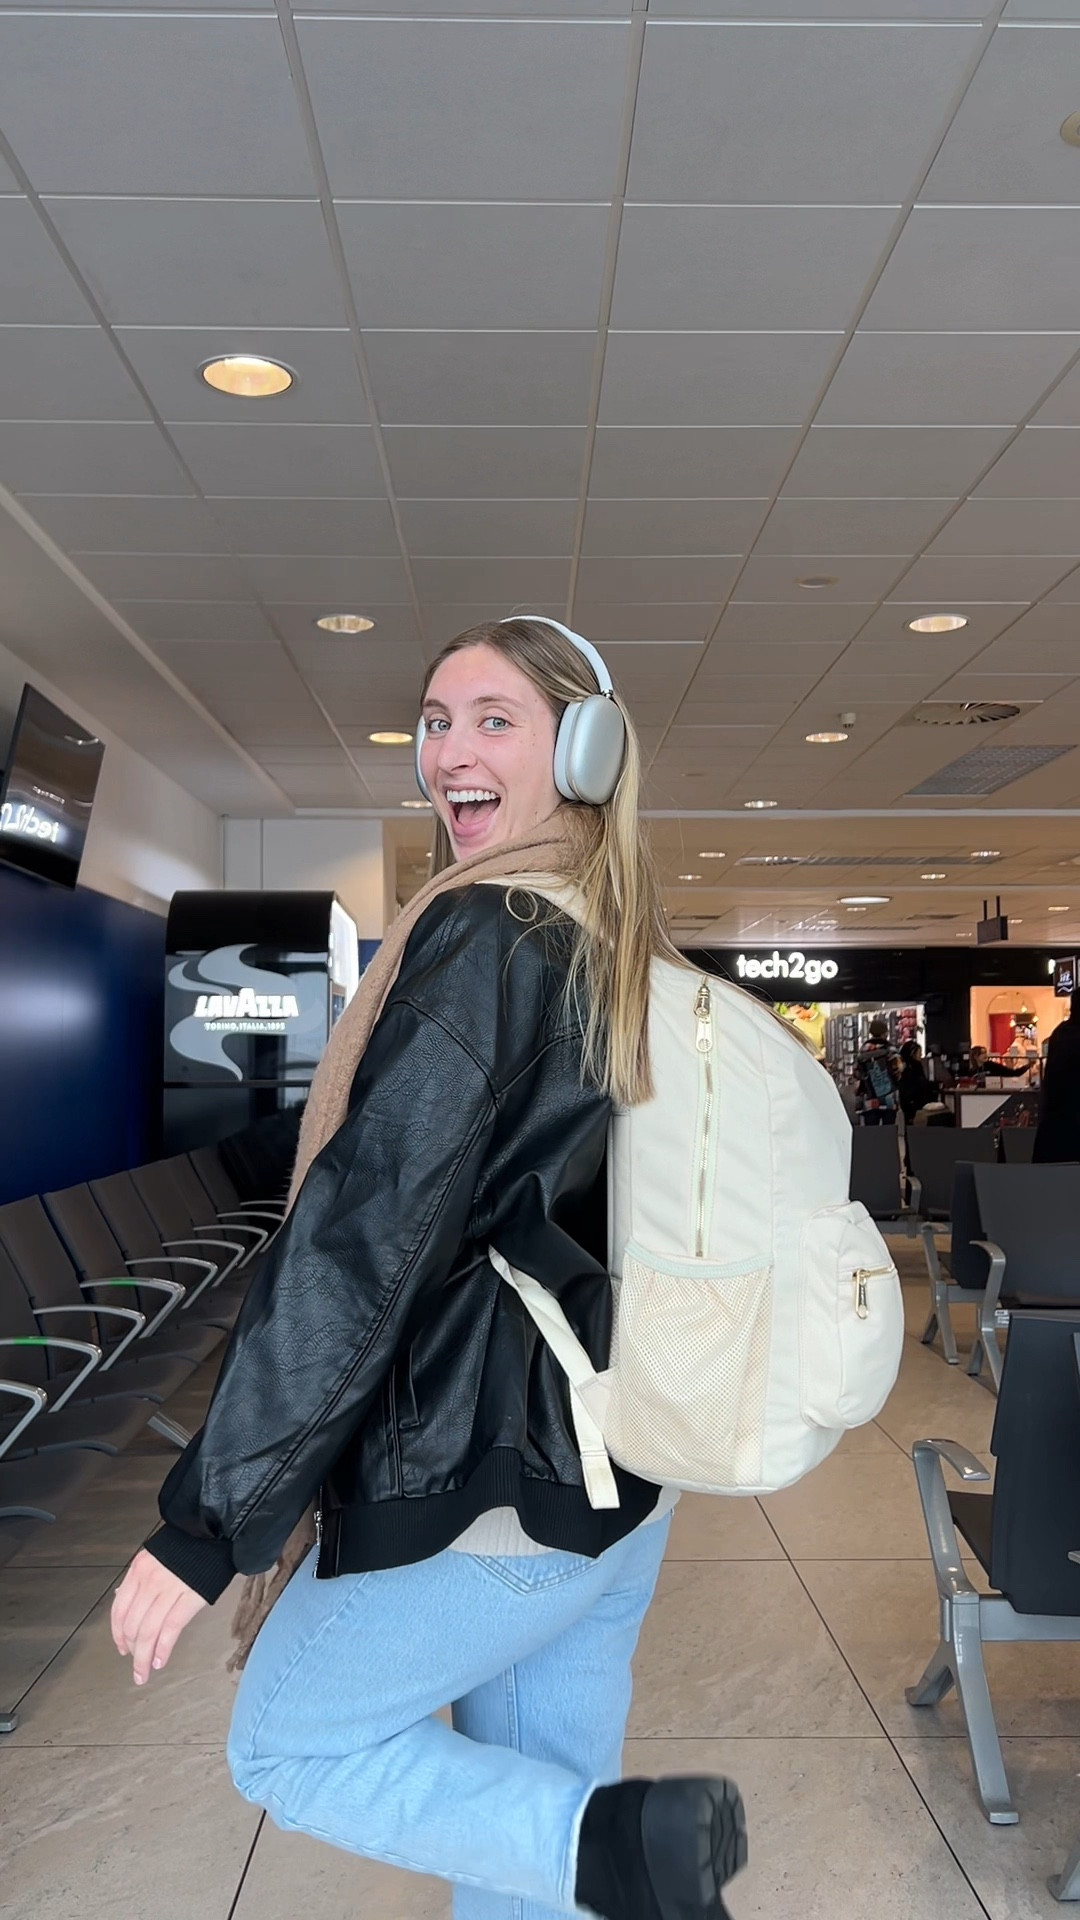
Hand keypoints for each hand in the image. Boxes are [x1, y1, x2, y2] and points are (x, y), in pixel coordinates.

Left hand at [111, 1548, 206, 1685]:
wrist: (216, 1531)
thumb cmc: (187, 1545)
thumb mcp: (155, 1556)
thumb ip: (140, 1580)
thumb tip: (125, 1603)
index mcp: (139, 1569)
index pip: (120, 1609)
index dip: (118, 1634)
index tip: (122, 1648)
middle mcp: (150, 1580)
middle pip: (133, 1625)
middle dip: (132, 1651)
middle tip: (136, 1667)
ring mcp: (169, 1589)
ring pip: (149, 1631)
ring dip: (144, 1658)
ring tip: (145, 1672)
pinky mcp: (190, 1597)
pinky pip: (171, 1628)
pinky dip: (163, 1648)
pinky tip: (161, 1660)